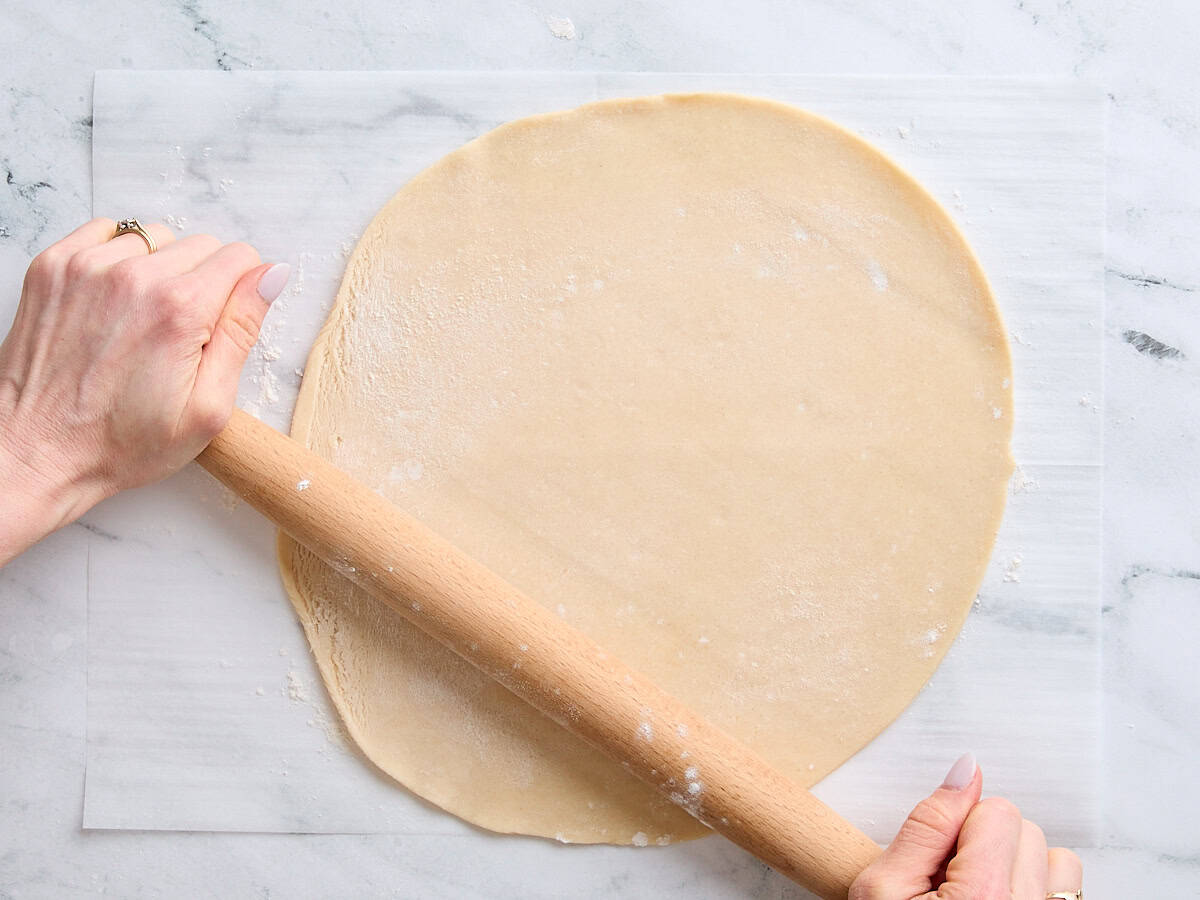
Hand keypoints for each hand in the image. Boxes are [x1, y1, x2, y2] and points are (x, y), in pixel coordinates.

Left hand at [0, 218, 288, 563]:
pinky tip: (115, 300)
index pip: (239, 258)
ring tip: (143, 319)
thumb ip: (243, 331)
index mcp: (179, 310)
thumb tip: (270, 276)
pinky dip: (119, 256)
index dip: (242, 291)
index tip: (222, 323)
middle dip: (204, 282)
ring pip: (155, 238)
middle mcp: (132, 277)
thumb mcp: (208, 407)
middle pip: (200, 245)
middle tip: (182, 334)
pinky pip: (107, 232)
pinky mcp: (53, 267)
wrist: (36, 451)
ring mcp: (86, 266)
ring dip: (160, 269)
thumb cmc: (121, 443)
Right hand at [850, 754, 1082, 898]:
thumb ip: (926, 823)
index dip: (960, 828)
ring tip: (982, 896)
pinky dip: (1039, 893)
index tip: (939, 862)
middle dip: (988, 846)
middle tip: (952, 884)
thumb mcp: (882, 889)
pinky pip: (1067, 893)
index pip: (998, 811)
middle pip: (1027, 831)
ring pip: (1058, 861)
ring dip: (1021, 869)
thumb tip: (965, 770)